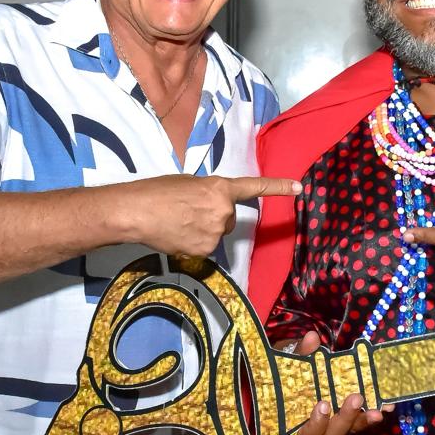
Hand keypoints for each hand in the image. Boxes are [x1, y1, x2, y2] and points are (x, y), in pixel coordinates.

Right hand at [122, 174, 300, 256]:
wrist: (136, 211)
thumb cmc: (157, 192)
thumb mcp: (189, 184)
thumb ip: (209, 194)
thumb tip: (212, 208)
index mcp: (220, 188)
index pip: (254, 188)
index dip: (278, 187)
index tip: (298, 187)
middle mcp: (223, 210)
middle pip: (228, 219)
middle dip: (213, 217)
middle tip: (187, 212)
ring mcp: (215, 233)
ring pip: (216, 234)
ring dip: (202, 231)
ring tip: (178, 222)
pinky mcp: (204, 250)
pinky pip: (204, 248)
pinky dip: (193, 243)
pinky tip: (177, 235)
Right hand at [280, 331, 386, 434]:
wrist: (295, 378)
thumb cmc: (290, 376)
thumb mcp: (292, 364)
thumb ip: (302, 354)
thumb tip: (312, 338)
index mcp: (297, 423)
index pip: (306, 433)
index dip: (315, 425)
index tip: (322, 405)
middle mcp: (318, 431)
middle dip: (345, 417)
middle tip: (356, 397)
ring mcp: (335, 426)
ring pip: (349, 430)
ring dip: (363, 419)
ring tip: (377, 410)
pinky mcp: (350, 421)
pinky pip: (362, 422)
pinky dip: (373, 415)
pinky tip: (387, 406)